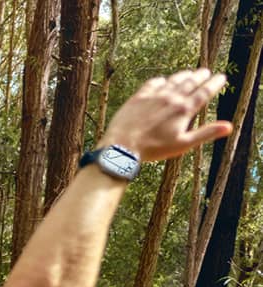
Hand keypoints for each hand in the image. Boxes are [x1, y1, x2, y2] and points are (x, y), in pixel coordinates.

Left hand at [100, 69, 231, 161]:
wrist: (122, 146)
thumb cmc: (153, 149)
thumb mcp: (183, 144)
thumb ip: (206, 133)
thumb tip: (229, 126)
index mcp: (183, 110)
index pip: (204, 92)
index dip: (214, 84)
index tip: (221, 77)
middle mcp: (170, 99)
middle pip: (189, 83)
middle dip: (200, 76)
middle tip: (206, 71)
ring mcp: (153, 97)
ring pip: (172, 81)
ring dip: (183, 76)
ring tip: (189, 73)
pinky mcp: (138, 98)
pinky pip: (152, 84)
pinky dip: (161, 80)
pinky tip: (163, 80)